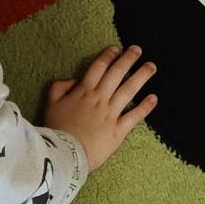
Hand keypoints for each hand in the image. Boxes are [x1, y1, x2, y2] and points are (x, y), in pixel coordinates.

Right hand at [44, 44, 156, 169]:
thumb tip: (73, 80)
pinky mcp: (118, 131)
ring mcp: (110, 114)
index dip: (108, 56)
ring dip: (141, 77)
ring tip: (151, 66)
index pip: (98, 68)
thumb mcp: (50, 104)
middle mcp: (100, 99)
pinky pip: (134, 117)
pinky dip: (145, 107)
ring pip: (128, 91)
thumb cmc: (56, 130)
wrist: (64, 155)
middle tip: (137, 49)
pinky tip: (154, 98)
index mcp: (84, 92)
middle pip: (116, 74)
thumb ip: (59, 88)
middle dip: (128, 60)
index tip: (116, 49)